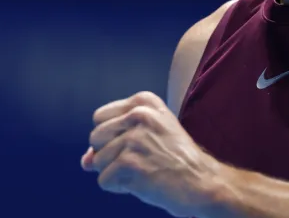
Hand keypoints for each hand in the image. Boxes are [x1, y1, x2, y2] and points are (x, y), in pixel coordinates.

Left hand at [82, 91, 223, 216]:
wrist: (203, 182)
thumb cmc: (177, 159)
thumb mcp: (149, 136)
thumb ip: (113, 141)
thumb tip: (85, 161)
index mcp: (144, 102)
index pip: (100, 117)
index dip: (112, 137)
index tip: (137, 144)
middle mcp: (138, 115)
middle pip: (95, 138)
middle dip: (109, 154)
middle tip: (140, 160)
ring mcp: (134, 139)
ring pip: (97, 161)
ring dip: (116, 172)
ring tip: (143, 171)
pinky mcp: (130, 164)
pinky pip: (104, 180)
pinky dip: (119, 187)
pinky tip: (142, 183)